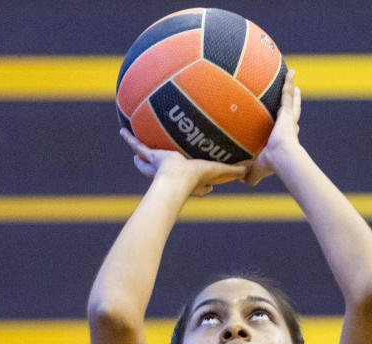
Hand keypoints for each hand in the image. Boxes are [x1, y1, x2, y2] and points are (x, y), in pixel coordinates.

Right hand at [120, 128, 246, 196]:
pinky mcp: (150, 156)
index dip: (204, 186)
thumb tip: (249, 169)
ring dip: (142, 156)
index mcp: (188, 179)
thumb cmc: (194, 178)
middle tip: (164, 163)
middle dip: (167, 170)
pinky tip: (122, 129)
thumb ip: (232, 170)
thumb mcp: (216, 171)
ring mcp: (157, 165)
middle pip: (168, 172)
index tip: (209, 185)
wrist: (174, 180)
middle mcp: (170, 172)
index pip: (197, 185)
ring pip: (147, 159)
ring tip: (136, 149)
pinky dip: (129, 138)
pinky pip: (138, 145)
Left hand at [244, 67, 301, 185]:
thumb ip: (250, 174)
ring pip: (291, 101)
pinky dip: (289, 82)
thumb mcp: (257, 170)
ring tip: (292, 78)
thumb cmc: (271, 165)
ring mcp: (288, 119)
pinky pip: (287, 93)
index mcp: (284, 140)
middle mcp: (288, 128)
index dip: (287, 128)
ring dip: (292, 90)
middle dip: (293, 106)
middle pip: (291, 114)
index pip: (286, 132)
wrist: (282, 157)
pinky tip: (290, 71)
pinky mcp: (287, 112)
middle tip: (294, 96)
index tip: (285, 124)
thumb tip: (243, 181)